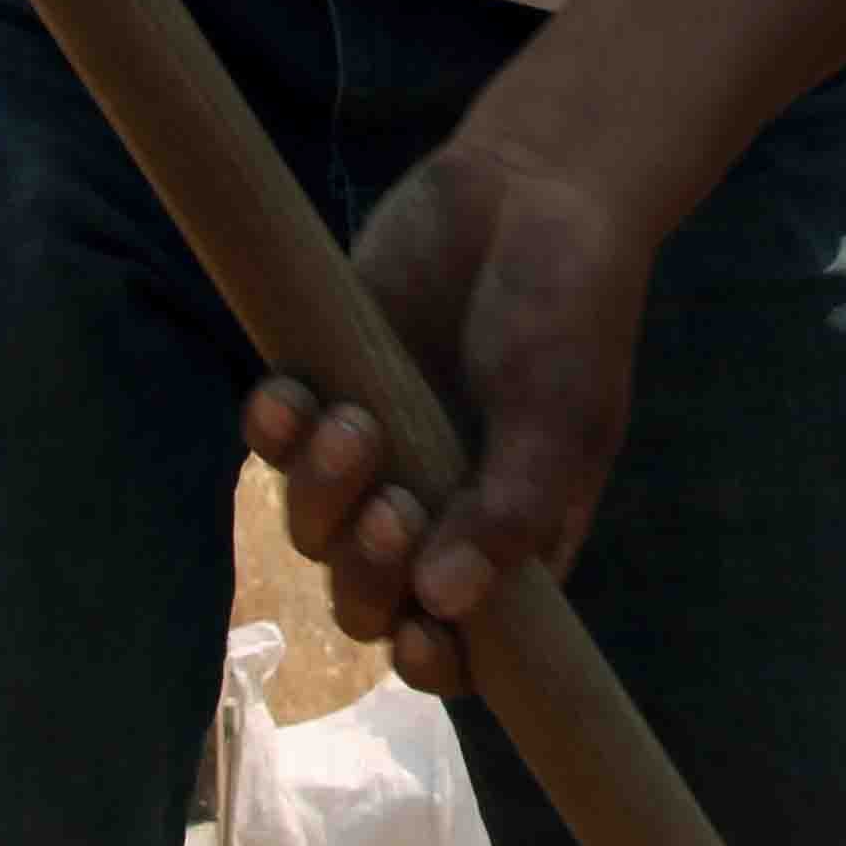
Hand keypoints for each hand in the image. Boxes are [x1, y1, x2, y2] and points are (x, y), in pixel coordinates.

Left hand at [240, 136, 655, 698]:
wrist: (529, 187)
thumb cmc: (572, 308)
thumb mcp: (562, 414)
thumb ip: (511, 511)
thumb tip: (447, 604)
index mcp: (510, 540)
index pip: (463, 645)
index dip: (432, 658)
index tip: (421, 632)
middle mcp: (438, 514)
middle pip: (369, 600)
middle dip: (367, 572)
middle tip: (393, 508)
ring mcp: (377, 457)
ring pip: (313, 532)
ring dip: (320, 498)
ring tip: (352, 425)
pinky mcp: (326, 391)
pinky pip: (275, 445)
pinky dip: (274, 432)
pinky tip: (290, 392)